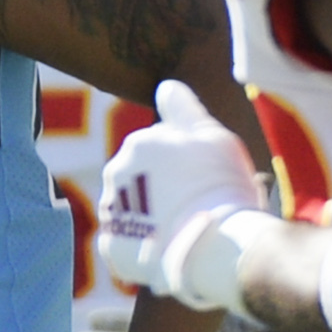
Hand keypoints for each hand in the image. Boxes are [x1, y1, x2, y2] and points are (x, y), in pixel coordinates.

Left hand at [96, 80, 265, 310]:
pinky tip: (169, 244)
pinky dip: (144, 242)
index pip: (161, 143)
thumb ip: (184, 109)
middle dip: (163, 184)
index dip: (186, 158)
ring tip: (185, 225)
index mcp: (139, 143)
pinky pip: (126, 240)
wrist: (213, 244)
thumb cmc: (220, 185)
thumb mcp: (212, 136)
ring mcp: (111, 210)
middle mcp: (116, 172)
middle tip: (197, 200)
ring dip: (152, 212)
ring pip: (132, 205)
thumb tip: (165, 86)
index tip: (204, 173)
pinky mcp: (112, 245)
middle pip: (142, 174)